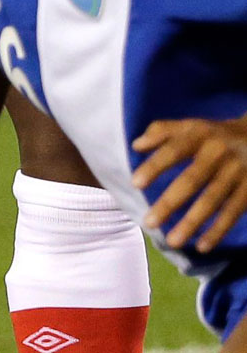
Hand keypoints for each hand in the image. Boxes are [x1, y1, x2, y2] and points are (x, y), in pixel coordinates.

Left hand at [133, 117, 246, 251]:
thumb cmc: (213, 135)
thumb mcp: (190, 126)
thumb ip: (161, 131)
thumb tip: (136, 146)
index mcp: (199, 135)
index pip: (174, 150)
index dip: (155, 166)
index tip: (135, 184)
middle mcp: (219, 153)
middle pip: (192, 180)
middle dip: (170, 202)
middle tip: (149, 222)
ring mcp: (237, 172)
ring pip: (213, 200)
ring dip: (192, 223)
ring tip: (173, 242)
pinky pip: (233, 212)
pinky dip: (218, 230)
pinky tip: (202, 246)